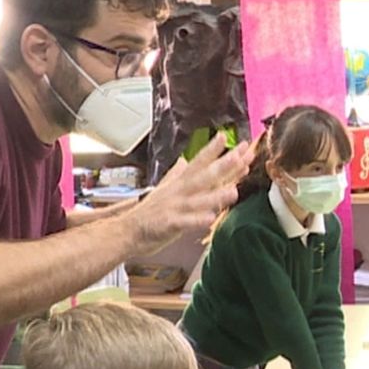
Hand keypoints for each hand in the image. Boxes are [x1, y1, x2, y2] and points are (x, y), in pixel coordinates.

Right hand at [127, 135, 252, 253]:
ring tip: (234, 191)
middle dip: (222, 165)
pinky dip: (197, 220)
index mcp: (179, 183)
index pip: (198, 162)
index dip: (212, 149)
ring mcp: (174, 207)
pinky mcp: (169, 224)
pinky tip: (210, 218)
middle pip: (203, 176)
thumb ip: (177, 173)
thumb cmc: (149, 212)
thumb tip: (184, 159)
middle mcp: (179, 192)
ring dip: (216, 195)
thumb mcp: (164, 188)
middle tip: (240, 155)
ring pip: (198, 199)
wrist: (128, 231)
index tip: (227, 137)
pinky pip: (185, 222)